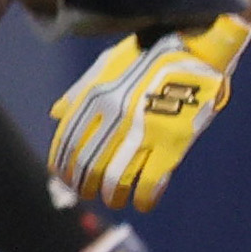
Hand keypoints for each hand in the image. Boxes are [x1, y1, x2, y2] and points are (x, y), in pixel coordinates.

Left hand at [51, 17, 245, 208]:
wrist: (195, 48)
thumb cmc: (150, 55)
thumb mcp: (107, 65)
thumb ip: (80, 91)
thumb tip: (55, 114)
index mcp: (96, 98)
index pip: (67, 142)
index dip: (62, 166)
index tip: (63, 180)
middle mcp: (114, 117)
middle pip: (88, 164)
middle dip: (83, 185)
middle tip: (87, 194)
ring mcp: (143, 130)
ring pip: (116, 177)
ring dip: (110, 195)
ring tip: (112, 200)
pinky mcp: (173, 141)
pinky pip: (152, 180)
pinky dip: (145, 197)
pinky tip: (143, 203)